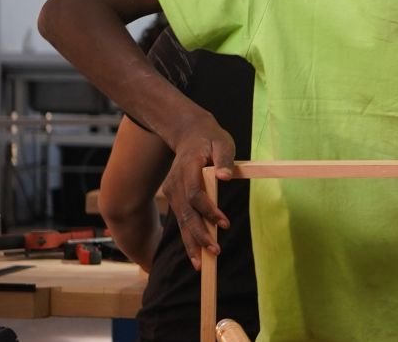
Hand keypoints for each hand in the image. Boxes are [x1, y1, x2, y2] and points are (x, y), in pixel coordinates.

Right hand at [161, 117, 235, 269]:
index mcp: (188, 168)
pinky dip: (187, 238)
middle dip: (199, 235)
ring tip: (200, 265)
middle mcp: (176, 183)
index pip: (195, 194)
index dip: (208, 210)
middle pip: (185, 213)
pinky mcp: (174, 197)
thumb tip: (225, 177)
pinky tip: (196, 256)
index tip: (224, 223)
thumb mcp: (222, 142)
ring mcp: (172, 191)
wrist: (187, 132)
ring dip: (190, 243)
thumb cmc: (210, 138)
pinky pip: (181, 221)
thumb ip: (224, 158)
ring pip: (181, 221)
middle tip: (215, 252)